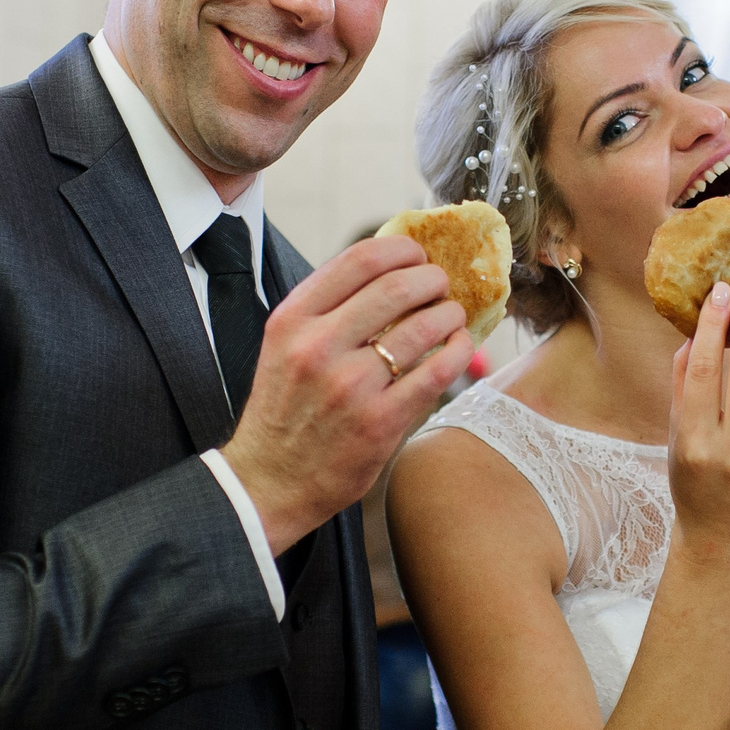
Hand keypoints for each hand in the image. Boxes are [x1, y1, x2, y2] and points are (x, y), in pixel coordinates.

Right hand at [221, 236, 473, 551]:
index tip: (416, 254)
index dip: (400, 249)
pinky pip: (436, 372)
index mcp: (292, 321)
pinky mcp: (379, 423)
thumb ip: (327, 309)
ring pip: (422, 327)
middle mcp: (317, 347)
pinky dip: (458, 350)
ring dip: (449, 312)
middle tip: (441, 283)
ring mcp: (350, 386)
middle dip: (431, 278)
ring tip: (452, 314)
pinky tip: (459, 346)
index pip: (358, 260)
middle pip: (396, 287)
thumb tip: (390, 270)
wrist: (270, 481)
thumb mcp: (286, 346)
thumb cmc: (285, 409)